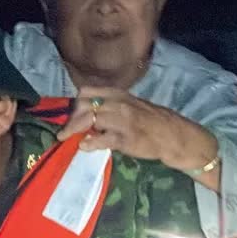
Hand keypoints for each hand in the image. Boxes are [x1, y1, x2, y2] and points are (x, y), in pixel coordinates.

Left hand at [57, 86, 220, 189]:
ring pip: (90, 120)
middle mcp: (118, 103)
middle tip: (64, 132)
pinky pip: (102, 139)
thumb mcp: (130, 105)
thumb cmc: (150, 121)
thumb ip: (109, 106)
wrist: (172, 135)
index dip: (75, 104)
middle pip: (84, 105)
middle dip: (71, 119)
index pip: (87, 91)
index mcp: (118, 94)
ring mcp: (122, 120)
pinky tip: (84, 146)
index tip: (71, 116)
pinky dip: (89, 143)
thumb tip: (87, 113)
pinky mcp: (125, 138)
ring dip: (75, 130)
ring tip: (68, 139)